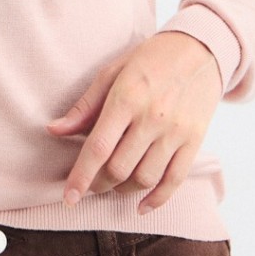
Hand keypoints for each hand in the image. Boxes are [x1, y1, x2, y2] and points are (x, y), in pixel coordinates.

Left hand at [45, 32, 222, 213]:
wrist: (200, 50)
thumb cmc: (150, 59)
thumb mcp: (112, 72)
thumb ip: (84, 106)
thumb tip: (53, 130)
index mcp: (127, 98)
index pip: (98, 147)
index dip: (80, 176)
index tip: (68, 198)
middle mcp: (152, 117)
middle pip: (119, 168)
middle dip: (98, 184)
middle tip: (90, 184)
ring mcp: (176, 132)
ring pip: (145, 178)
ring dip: (123, 190)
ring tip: (114, 185)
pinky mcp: (194, 140)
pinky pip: (175, 180)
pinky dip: (156, 199)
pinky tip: (141, 206)